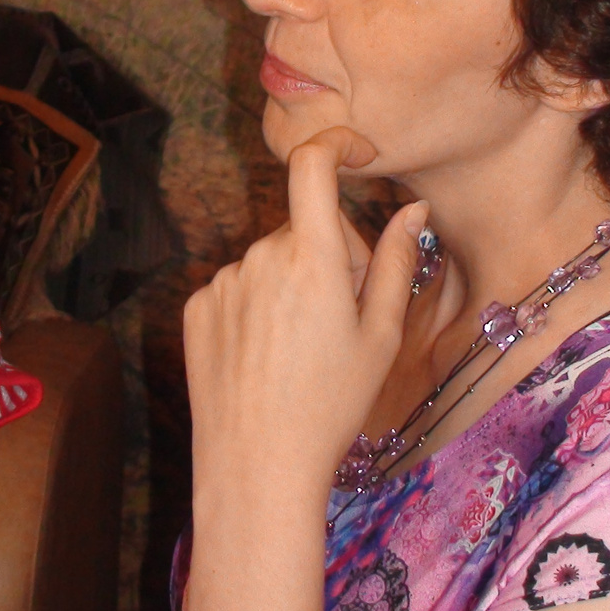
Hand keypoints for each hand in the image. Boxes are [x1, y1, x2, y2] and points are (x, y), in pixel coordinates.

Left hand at [183, 126, 427, 494]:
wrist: (257, 466)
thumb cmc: (331, 406)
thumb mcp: (380, 336)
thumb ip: (395, 262)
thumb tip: (412, 208)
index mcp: (311, 258)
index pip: (313, 165)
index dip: (335, 145)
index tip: (355, 153)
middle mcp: (259, 257)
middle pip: (303, 230)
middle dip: (328, 258)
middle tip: (342, 322)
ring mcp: (222, 282)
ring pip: (270, 263)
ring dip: (290, 286)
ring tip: (299, 353)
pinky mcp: (197, 308)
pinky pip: (237, 289)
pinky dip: (256, 309)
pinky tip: (265, 359)